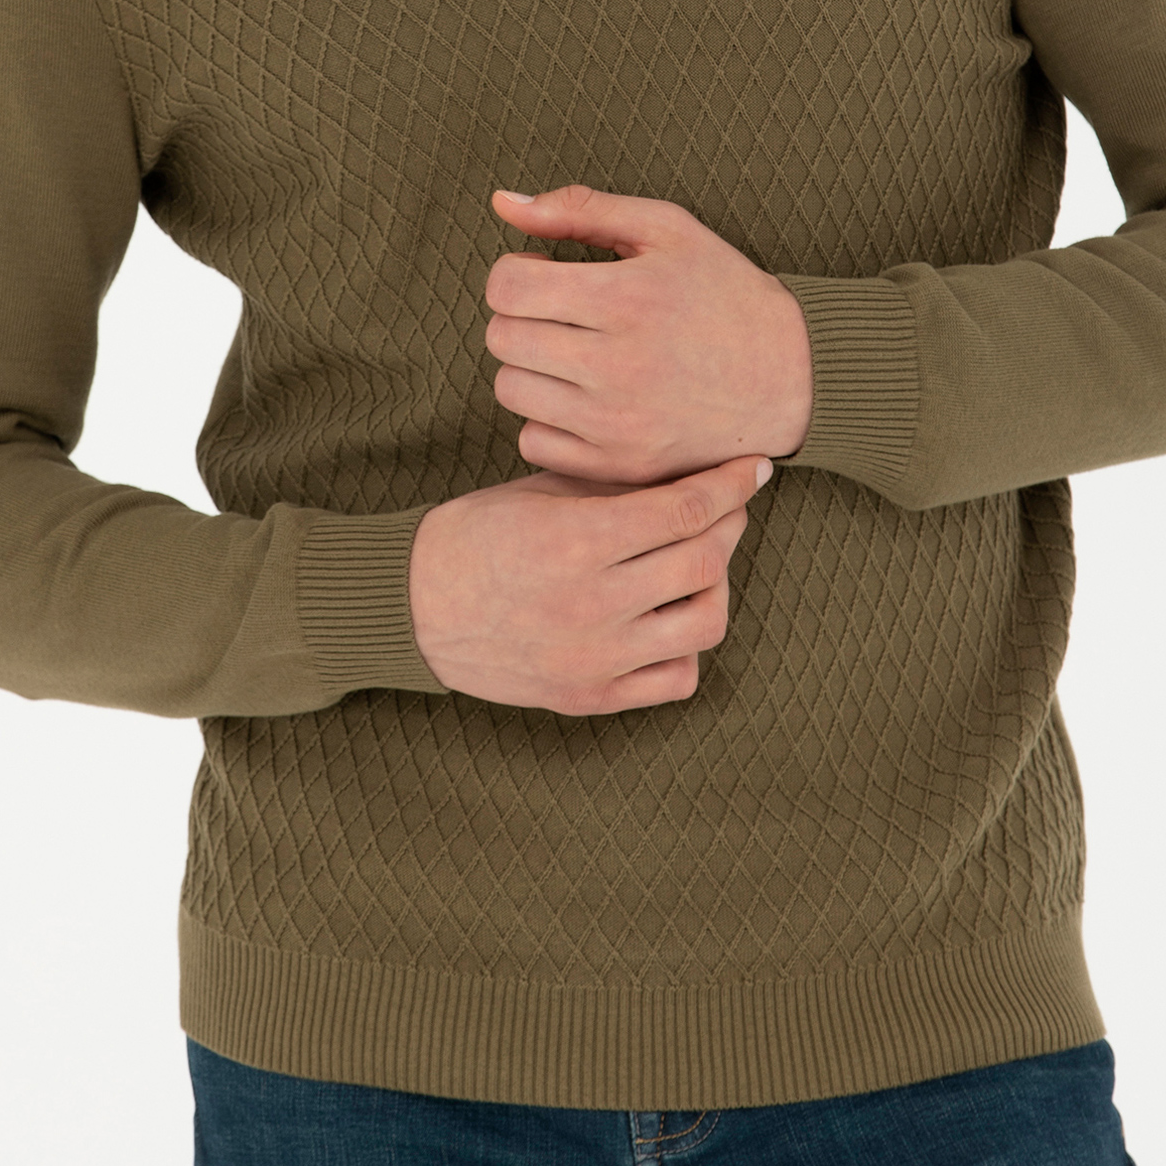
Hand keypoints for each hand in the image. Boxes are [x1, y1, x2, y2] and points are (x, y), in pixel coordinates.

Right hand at [407, 453, 770, 715]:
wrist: (412, 606)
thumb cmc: (478, 535)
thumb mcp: (544, 492)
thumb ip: (619, 487)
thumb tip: (697, 473)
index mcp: (576, 540)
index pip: (685, 508)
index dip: (730, 483)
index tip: (753, 468)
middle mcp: (591, 603)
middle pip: (704, 560)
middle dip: (729, 524)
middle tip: (726, 507)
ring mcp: (594, 658)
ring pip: (705, 622)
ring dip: (715, 585)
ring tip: (697, 564)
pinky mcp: (589, 697)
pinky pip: (677, 678)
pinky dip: (687, 645)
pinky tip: (670, 617)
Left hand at [482, 186, 813, 483]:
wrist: (792, 378)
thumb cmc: (724, 292)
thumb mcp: (666, 230)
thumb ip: (580, 210)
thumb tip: (501, 203)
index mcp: (628, 298)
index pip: (507, 286)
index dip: (516, 272)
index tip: (546, 274)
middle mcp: (617, 366)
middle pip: (502, 338)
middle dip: (522, 316)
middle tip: (562, 312)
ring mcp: (616, 424)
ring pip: (511, 390)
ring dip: (531, 366)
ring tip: (574, 352)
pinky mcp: (619, 465)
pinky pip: (533, 441)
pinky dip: (547, 419)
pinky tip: (584, 397)